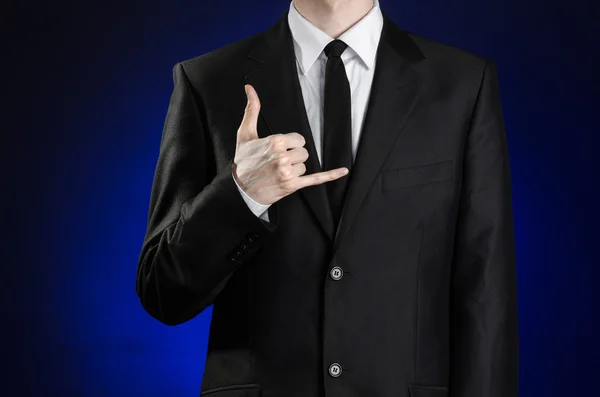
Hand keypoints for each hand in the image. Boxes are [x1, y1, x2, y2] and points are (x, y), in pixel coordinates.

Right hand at [233, 84, 348, 204]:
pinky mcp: (292, 186)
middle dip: (294, 156)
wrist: (240, 189)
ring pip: (304, 165)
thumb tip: (250, 88)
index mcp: (275, 142)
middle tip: (278, 162)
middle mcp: (283, 157)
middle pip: (304, 152)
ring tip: (278, 172)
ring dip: (295, 169)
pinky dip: (330, 175)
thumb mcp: (245, 134)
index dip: (291, 144)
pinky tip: (343, 171)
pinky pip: (316, 179)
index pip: (299, 139)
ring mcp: (288, 172)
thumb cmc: (243, 161)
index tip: (280, 150)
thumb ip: (251, 110)